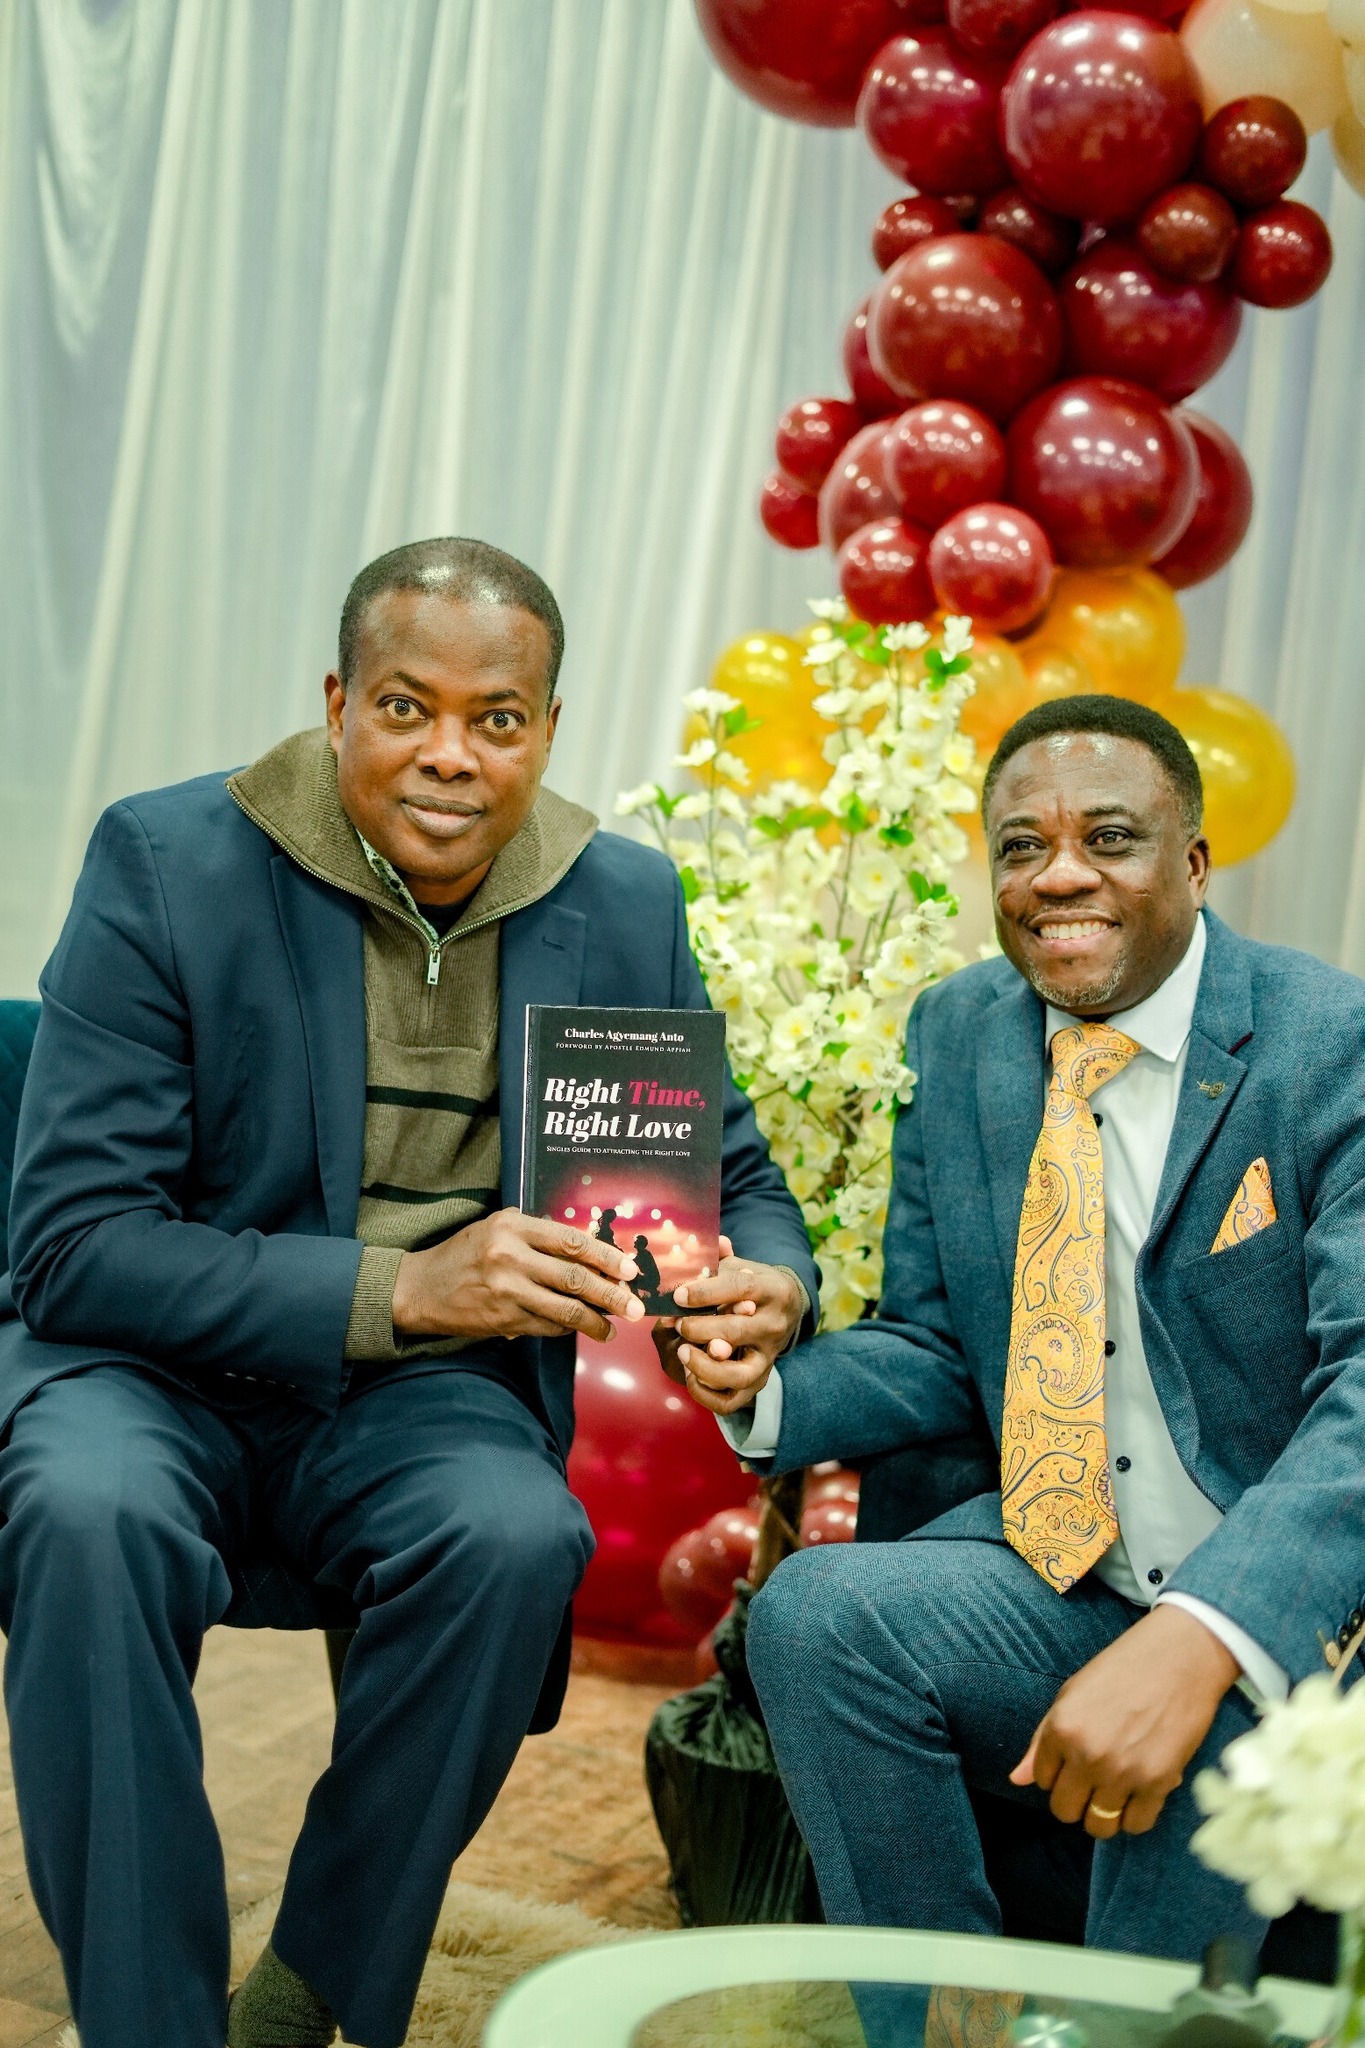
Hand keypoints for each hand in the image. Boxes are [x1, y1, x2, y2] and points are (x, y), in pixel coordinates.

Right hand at [392, 1210, 642, 1344]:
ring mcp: (506, 1291)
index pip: (572, 1241)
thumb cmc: (466, 1253)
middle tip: (637, 1308)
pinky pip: (546, 1326)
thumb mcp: (497, 1228)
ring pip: (565, 1309)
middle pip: (575, 1278)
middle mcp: (510, 1257)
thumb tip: (590, 1251)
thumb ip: (538, 1234)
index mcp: (513, 1227)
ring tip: (614, 1328)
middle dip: (612, 1295)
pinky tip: (578, 1328)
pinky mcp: (502, 1320)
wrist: (420, 1288)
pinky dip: (567, 1328)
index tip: (631, 1270)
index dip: (607, 1257)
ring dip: (596, 1322)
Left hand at [653, 1236, 804, 1417]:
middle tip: (677, 1324)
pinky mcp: (758, 1380)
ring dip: (705, 1366)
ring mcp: (767, 1357)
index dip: (706, 1293)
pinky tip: (690, 1375)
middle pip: (737, 1331)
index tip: (679, 1295)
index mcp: (772, 1290)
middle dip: (700, 1328)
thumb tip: (701, 1243)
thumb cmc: (754, 1286)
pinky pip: (732, 1400)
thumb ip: (719, 1259)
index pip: (740, 1289)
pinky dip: (707, 1394)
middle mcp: (773, 1326)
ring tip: (683, 1352)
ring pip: (739, 1374)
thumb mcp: (743, 1266)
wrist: (787, 1309)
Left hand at [1009, 1604, 1239, 1839]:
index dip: (1057, 1775)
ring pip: (1099, 1827)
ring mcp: (1123, 1772)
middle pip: (1065, 1811)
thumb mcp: (1072, 1695)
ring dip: (1103, 1815)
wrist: (1179, 1658)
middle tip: (1093, 1783)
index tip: (1074, 1763)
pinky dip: (1135, 1816)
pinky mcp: (1158, 1782)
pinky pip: (1137, 1826)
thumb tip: (1016, 1780)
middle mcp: (1087, 1755)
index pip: (1042, 1781)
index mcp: (1062, 1729)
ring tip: (1115, 1792)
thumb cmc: (1122, 1670)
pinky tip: (1139, 1794)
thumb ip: (1042, 1742)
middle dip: (1075, 1801)